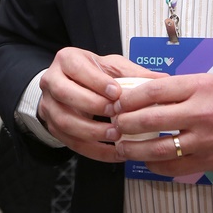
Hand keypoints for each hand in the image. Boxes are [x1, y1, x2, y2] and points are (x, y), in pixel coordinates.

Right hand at [37, 48, 166, 162]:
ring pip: (64, 121)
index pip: (77, 69)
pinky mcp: (53, 127)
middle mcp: (52, 81)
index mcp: (66, 60)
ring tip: (116, 136)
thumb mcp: (111, 67)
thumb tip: (163, 79)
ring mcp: (49, 105)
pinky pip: (71, 142)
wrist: (70, 85)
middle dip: (92, 105)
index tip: (117, 93)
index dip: (97, 82)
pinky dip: (93, 150)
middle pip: (65, 93)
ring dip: (91, 131)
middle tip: (117, 114)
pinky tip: (113, 152)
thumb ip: (134, 73)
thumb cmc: (92, 73)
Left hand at [108, 74, 212, 175]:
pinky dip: (155, 164)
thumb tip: (147, 91)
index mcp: (200, 86)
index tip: (117, 101)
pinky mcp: (209, 160)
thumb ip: (181, 87)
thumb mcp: (212, 81)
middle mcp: (201, 112)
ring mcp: (205, 139)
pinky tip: (146, 160)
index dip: (129, 97)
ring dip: (135, 148)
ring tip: (122, 146)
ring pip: (159, 146)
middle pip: (151, 118)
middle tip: (114, 123)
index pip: (154, 90)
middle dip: (126, 122)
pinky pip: (174, 166)